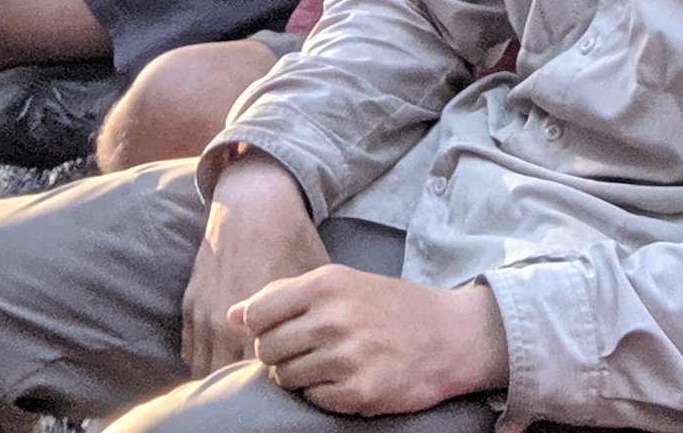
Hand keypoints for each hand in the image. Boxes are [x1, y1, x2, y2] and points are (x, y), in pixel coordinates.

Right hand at [182, 156, 329, 378]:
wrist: (254, 204)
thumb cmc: (291, 241)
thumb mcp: (311, 282)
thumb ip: (312, 321)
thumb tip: (330, 353)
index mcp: (260, 322)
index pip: (261, 375)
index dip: (275, 384)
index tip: (288, 386)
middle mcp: (224, 326)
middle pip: (229, 382)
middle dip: (245, 391)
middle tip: (263, 395)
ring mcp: (202, 318)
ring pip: (205, 374)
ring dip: (221, 383)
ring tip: (241, 392)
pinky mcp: (189, 308)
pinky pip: (189, 355)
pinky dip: (202, 366)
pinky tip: (221, 370)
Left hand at [232, 268, 510, 417]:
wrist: (451, 335)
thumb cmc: (390, 306)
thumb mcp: (341, 282)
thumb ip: (284, 295)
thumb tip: (232, 314)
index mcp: (326, 284)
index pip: (258, 314)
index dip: (262, 327)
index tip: (283, 329)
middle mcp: (333, 319)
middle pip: (266, 350)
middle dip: (279, 355)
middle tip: (310, 350)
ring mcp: (346, 358)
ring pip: (285, 378)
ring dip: (300, 376)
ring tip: (329, 364)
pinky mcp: (358, 393)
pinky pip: (312, 400)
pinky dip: (323, 394)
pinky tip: (346, 379)